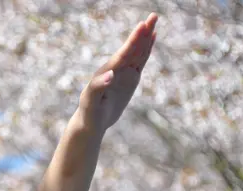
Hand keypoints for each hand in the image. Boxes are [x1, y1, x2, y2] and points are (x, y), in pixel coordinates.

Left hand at [76, 13, 157, 134]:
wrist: (91, 122)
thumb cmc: (88, 113)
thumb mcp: (91, 102)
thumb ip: (98, 87)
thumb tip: (110, 75)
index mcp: (107, 72)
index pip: (123, 54)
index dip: (133, 41)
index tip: (142, 26)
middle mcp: (116, 68)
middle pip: (132, 48)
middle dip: (142, 33)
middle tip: (153, 16)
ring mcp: (124, 72)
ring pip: (138, 52)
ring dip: (146, 38)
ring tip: (154, 22)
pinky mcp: (130, 79)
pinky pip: (140, 61)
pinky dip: (147, 49)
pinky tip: (152, 39)